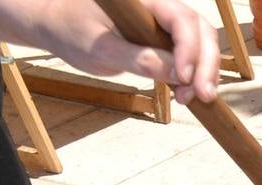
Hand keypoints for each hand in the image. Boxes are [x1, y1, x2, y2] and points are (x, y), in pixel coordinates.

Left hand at [34, 0, 220, 103]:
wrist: (56, 24)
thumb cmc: (70, 31)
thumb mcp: (99, 50)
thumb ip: (138, 59)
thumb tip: (176, 73)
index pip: (180, 19)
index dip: (189, 49)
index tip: (183, 78)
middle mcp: (158, 5)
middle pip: (200, 29)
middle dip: (206, 64)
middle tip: (203, 95)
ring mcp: (162, 21)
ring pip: (200, 41)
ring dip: (203, 71)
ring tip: (191, 98)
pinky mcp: (162, 37)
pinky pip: (189, 52)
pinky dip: (193, 73)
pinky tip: (184, 92)